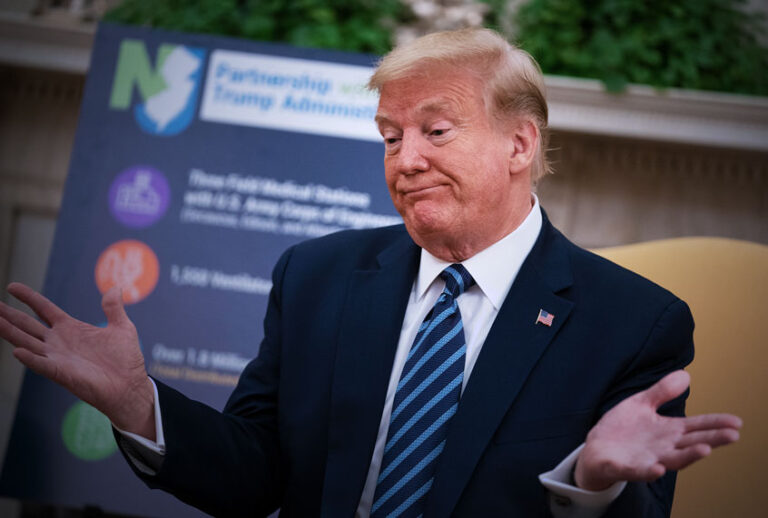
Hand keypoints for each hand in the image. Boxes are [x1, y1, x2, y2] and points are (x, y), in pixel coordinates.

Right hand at [0, 283, 155, 438]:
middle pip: (27, 324)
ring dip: (9, 332)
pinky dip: (29, 358)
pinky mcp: (61, 373)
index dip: (29, 298)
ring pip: (26, 341)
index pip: (44, 309)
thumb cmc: (125, 359)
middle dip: (8, 314)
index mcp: (71, 328)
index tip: (12, 286)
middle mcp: (59, 342)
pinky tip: (16, 350)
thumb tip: (115, 287)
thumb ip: (113, 308)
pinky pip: (41, 364)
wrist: (130, 385)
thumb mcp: (122, 327)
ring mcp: (57, 357)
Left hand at [574, 370, 741, 490]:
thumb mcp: (641, 404)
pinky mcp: (626, 468)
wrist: (595, 449)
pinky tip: (658, 468)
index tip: (736, 422)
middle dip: (711, 440)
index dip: (715, 424)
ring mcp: (647, 459)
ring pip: (672, 460)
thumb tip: (686, 375)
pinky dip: (649, 471)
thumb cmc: (623, 429)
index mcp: (667, 431)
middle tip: (733, 435)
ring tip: (705, 449)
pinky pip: (639, 471)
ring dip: (688, 456)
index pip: (696, 426)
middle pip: (691, 443)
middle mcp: (663, 447)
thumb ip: (662, 392)